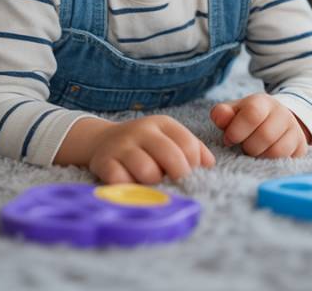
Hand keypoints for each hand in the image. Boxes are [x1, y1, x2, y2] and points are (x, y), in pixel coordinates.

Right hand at [88, 115, 215, 184]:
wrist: (102, 140)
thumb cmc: (145, 145)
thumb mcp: (169, 139)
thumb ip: (193, 149)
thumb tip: (209, 164)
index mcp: (162, 124)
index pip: (188, 144)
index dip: (193, 164)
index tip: (190, 174)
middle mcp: (142, 131)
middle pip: (171, 156)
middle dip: (179, 176)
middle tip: (175, 183)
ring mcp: (122, 145)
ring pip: (148, 171)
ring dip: (153, 184)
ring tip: (151, 183)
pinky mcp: (104, 162)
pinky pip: (122, 181)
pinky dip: (129, 188)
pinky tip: (130, 185)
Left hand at [210, 93, 309, 158]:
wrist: (274, 120)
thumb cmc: (247, 118)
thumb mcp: (233, 112)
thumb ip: (222, 113)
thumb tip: (219, 117)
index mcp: (263, 102)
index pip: (253, 114)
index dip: (236, 130)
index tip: (229, 138)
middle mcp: (283, 113)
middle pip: (265, 135)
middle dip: (248, 146)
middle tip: (243, 145)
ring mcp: (295, 129)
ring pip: (277, 150)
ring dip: (260, 155)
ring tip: (254, 150)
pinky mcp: (301, 146)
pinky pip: (287, 159)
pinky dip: (271, 161)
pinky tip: (265, 155)